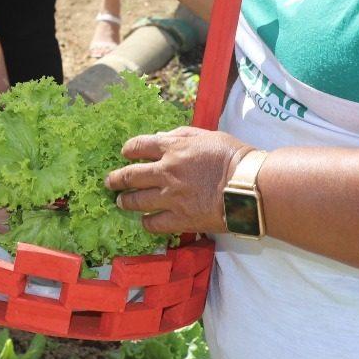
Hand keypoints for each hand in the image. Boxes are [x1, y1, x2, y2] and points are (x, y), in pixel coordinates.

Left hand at [104, 125, 255, 235]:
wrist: (249, 186)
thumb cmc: (234, 157)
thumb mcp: (208, 135)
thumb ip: (182, 135)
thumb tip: (162, 137)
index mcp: (173, 148)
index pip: (139, 146)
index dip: (128, 150)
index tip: (125, 153)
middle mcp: (166, 172)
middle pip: (130, 176)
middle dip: (117, 179)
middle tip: (110, 182)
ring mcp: (170, 197)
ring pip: (136, 201)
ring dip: (126, 201)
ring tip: (122, 202)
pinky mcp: (179, 219)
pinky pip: (153, 224)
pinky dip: (146, 222)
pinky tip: (145, 221)